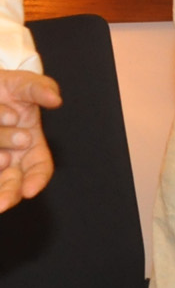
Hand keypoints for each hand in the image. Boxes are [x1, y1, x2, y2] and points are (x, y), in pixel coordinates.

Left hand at [0, 69, 59, 211]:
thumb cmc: (8, 88)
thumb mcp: (24, 84)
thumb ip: (40, 89)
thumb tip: (55, 100)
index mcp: (31, 145)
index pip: (40, 168)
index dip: (37, 180)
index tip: (30, 190)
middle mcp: (11, 157)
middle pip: (14, 182)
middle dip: (10, 193)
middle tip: (3, 203)